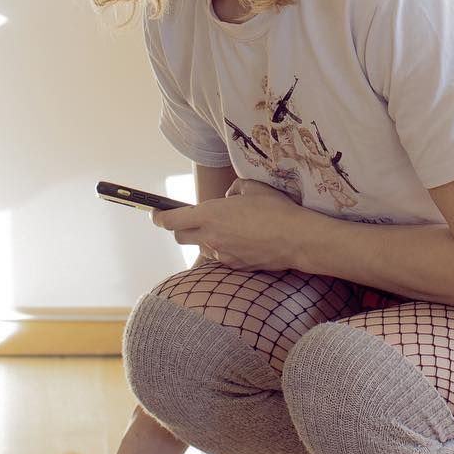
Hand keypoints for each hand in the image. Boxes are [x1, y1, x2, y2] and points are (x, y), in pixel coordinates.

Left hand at [150, 178, 309, 271]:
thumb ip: (234, 190)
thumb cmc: (276, 210)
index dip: (159, 217)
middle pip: (180, 237)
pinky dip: (225, 248)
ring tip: (228, 229)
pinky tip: (244, 241)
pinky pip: (222, 257)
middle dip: (181, 228)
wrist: (297, 239)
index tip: (156, 214)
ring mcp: (222, 254)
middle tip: (192, 219)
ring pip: (203, 248)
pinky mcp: (235, 266)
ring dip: (206, 239)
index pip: (171, 220)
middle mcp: (211, 236)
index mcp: (210, 214)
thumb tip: (228, 197)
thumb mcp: (252, 188)